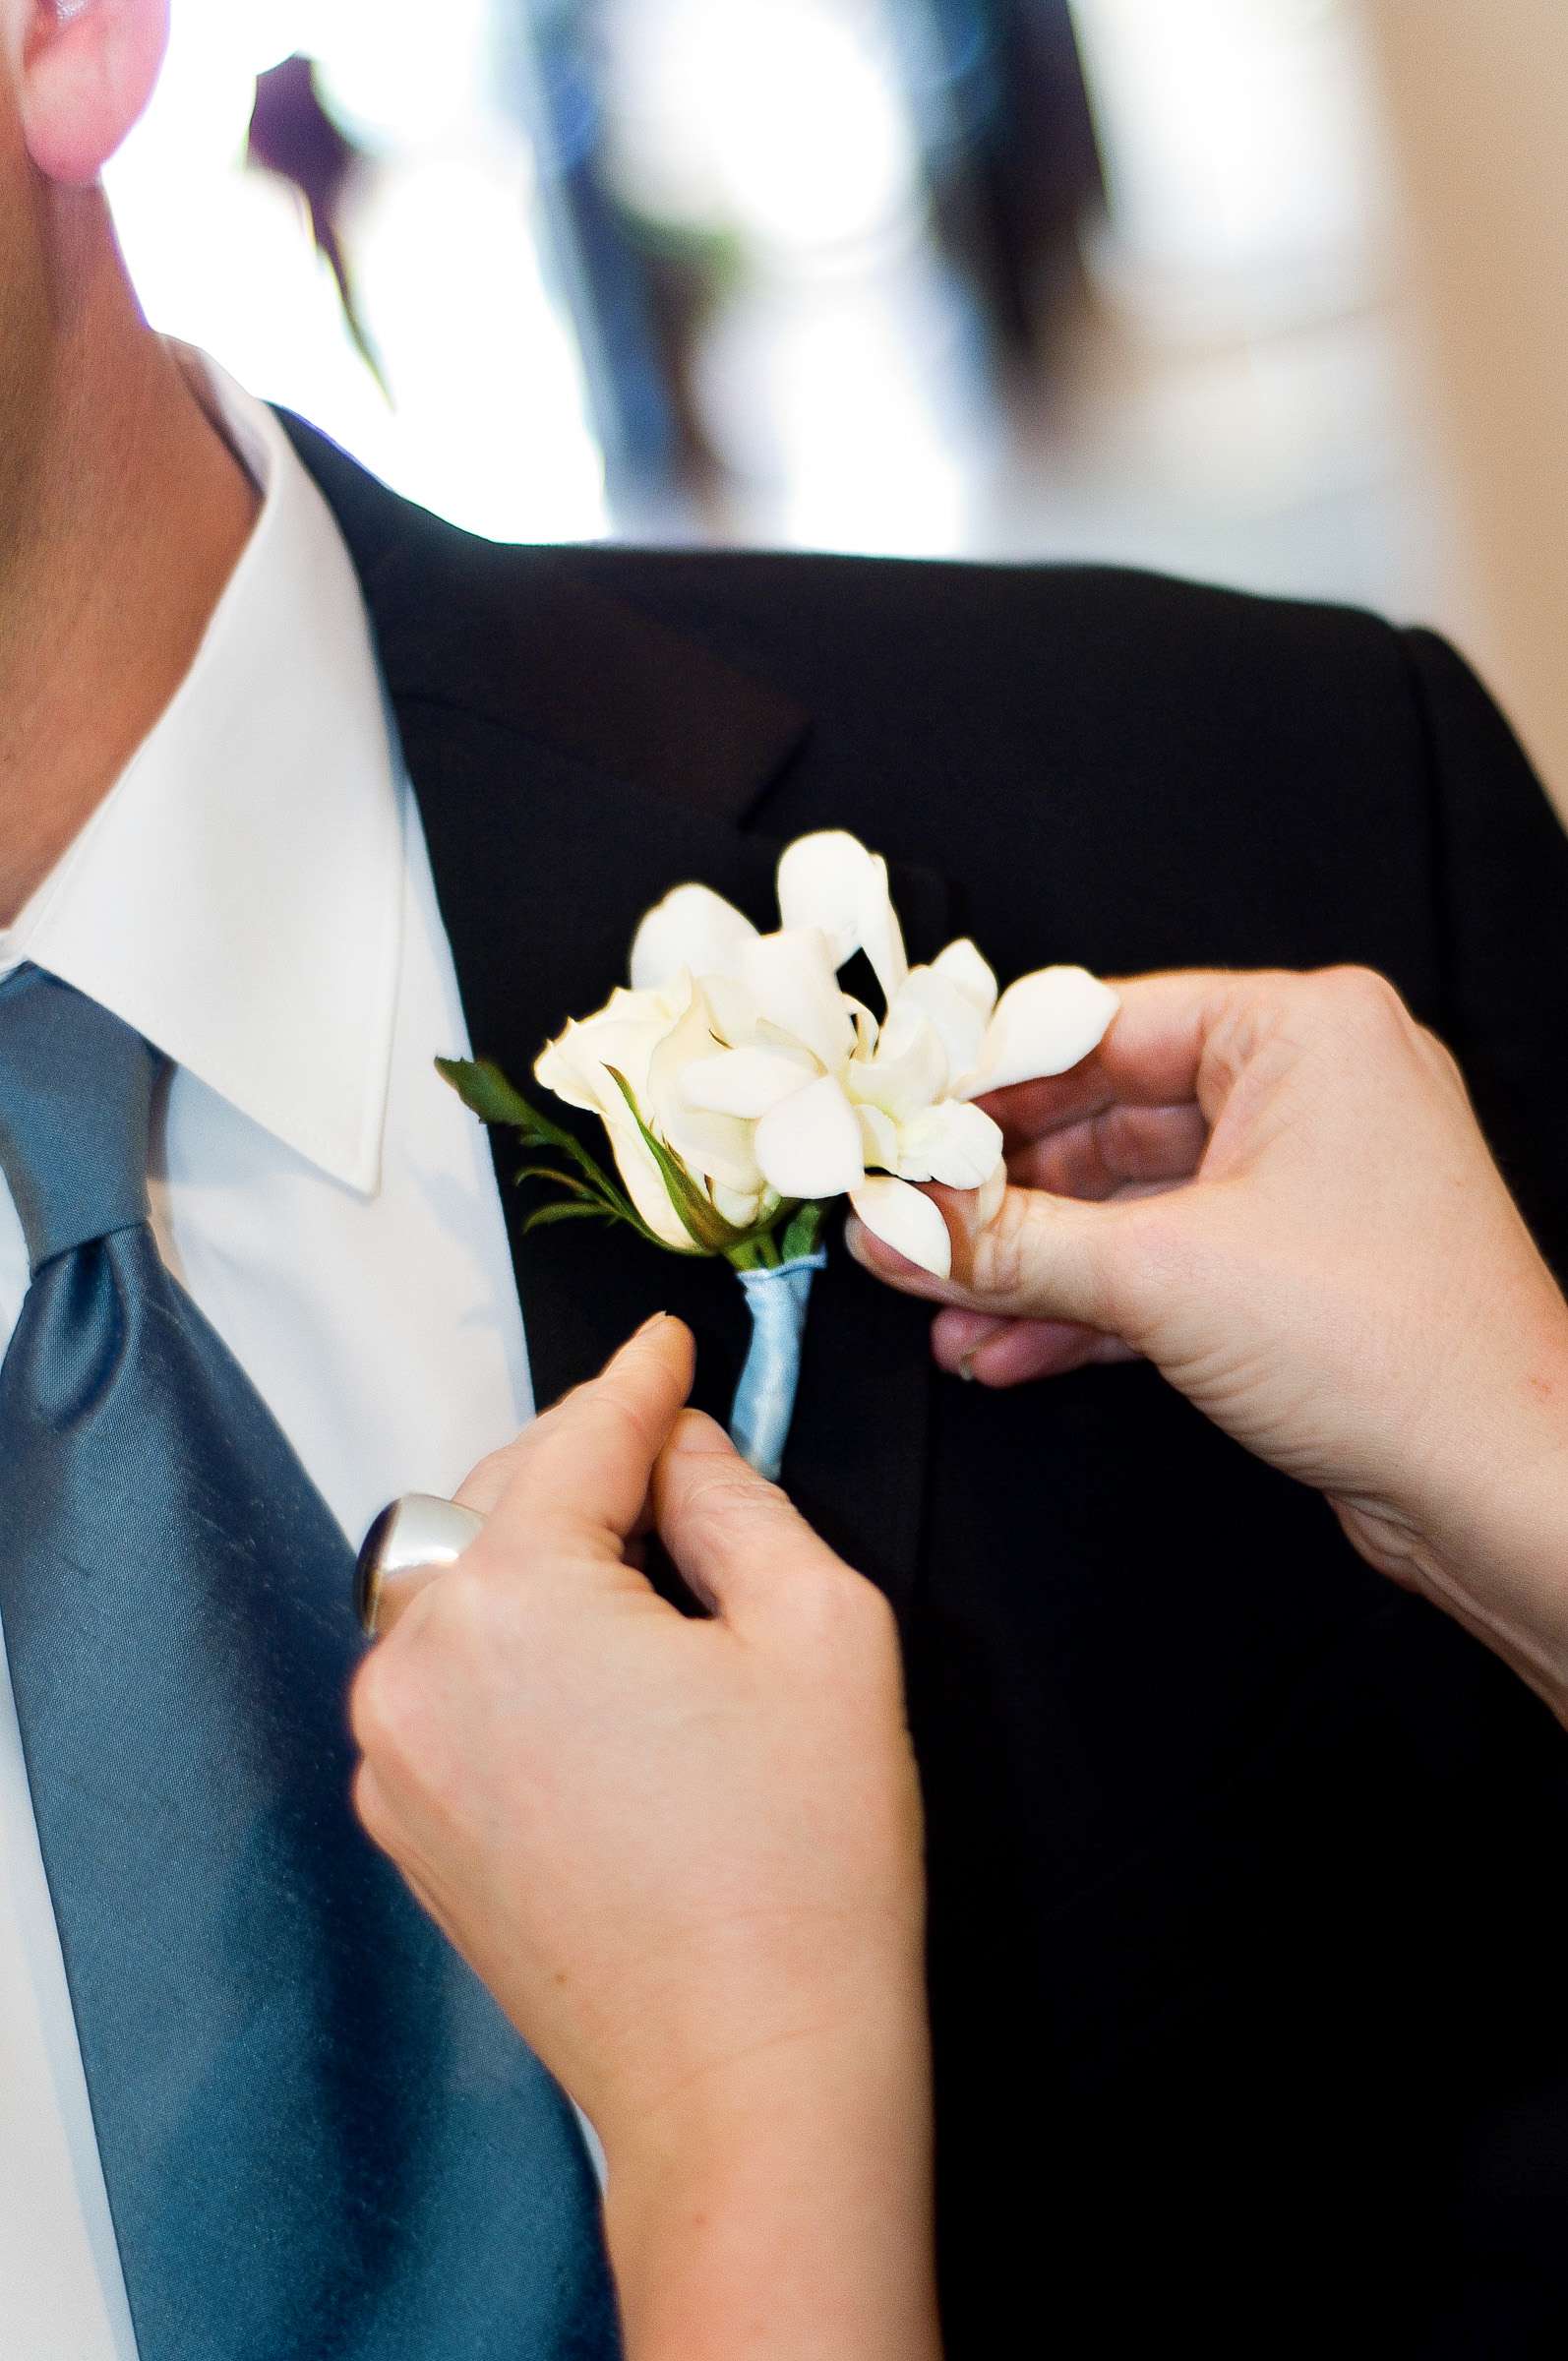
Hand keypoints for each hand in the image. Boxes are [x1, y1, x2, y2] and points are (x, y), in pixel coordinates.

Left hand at [350, 1317, 936, 2360]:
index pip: (582, 1438)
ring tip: (650, 1583)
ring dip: (542, 1555)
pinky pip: (447, 1677)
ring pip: (461, 1585)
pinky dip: (511, 1645)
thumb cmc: (805, 1866)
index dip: (638, 1378)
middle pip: (499, 1498)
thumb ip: (736, 1496)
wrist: (749, 2084)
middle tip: (681, 1459)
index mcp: (512, 1594)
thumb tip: (679, 1444)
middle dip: (586, 1464)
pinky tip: (601, 1679)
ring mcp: (395, 1752)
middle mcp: (417, 1661)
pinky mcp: (405, 1824)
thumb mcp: (821, 1630)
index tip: (666, 1342)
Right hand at [849, 965, 1567, 1719]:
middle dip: (1004, 1195)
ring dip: (1034, 1266)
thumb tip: (890, 1227)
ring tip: (939, 1312)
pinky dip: (1090, 1306)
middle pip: (1109, 1118)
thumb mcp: (1162, 1279)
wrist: (1503, 1484)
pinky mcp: (1300, 1268)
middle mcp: (1314, 1088)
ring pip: (1132, 1205)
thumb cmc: (1392, 1347)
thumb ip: (1006, 1246)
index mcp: (1304, 1032)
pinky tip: (1003, 1348)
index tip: (900, 1123)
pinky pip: (1168, 1263)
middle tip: (906, 1225)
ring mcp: (1309, 1182)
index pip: (1103, 1022)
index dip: (988, 1080)